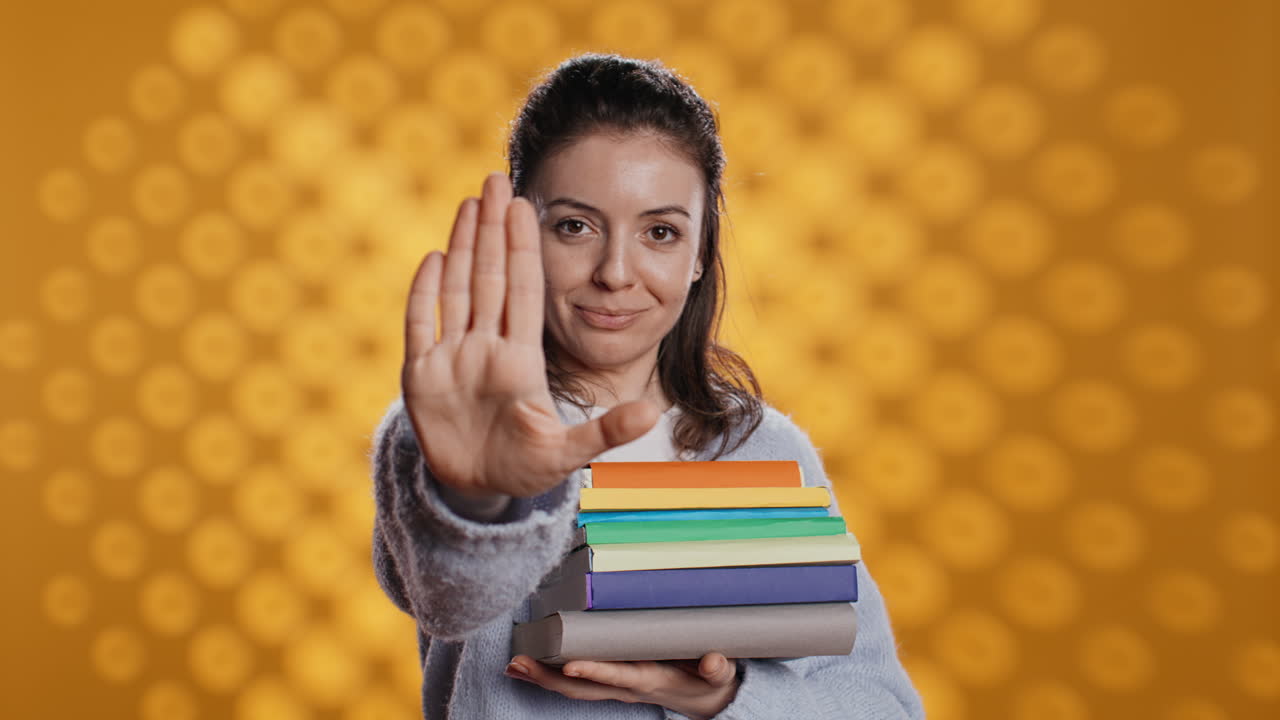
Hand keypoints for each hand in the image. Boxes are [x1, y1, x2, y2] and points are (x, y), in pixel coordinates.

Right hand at [401, 173, 659, 498]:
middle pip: (489, 277)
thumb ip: (605, 432)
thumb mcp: (567, 454)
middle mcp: (487, 348)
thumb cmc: (525, 467)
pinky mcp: (421, 376)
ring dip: (462, 247)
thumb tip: (652, 413)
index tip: (527, 207)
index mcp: (522, 360)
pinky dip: (425, 294)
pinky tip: (434, 257)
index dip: (523, 250)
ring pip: (457, 290)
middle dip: (492, 230)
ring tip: (469, 204)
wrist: (478, 489)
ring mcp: (453, 358)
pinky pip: (422, 326)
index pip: (523, 291)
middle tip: (495, 180)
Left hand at [505, 653, 739, 719]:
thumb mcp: (720, 675)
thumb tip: (713, 662)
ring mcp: (616, 686)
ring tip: (512, 665)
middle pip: (582, 687)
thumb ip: (717, 668)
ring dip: (541, 678)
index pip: (617, 676)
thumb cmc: (711, 680)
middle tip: (517, 664)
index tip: (569, 665)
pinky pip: (577, 681)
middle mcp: (626, 687)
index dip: (594, 671)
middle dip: (548, 678)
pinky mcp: (612, 682)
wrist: (707, 700)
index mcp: (650, 680)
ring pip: (574, 686)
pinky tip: (527, 666)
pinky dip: (550, 675)